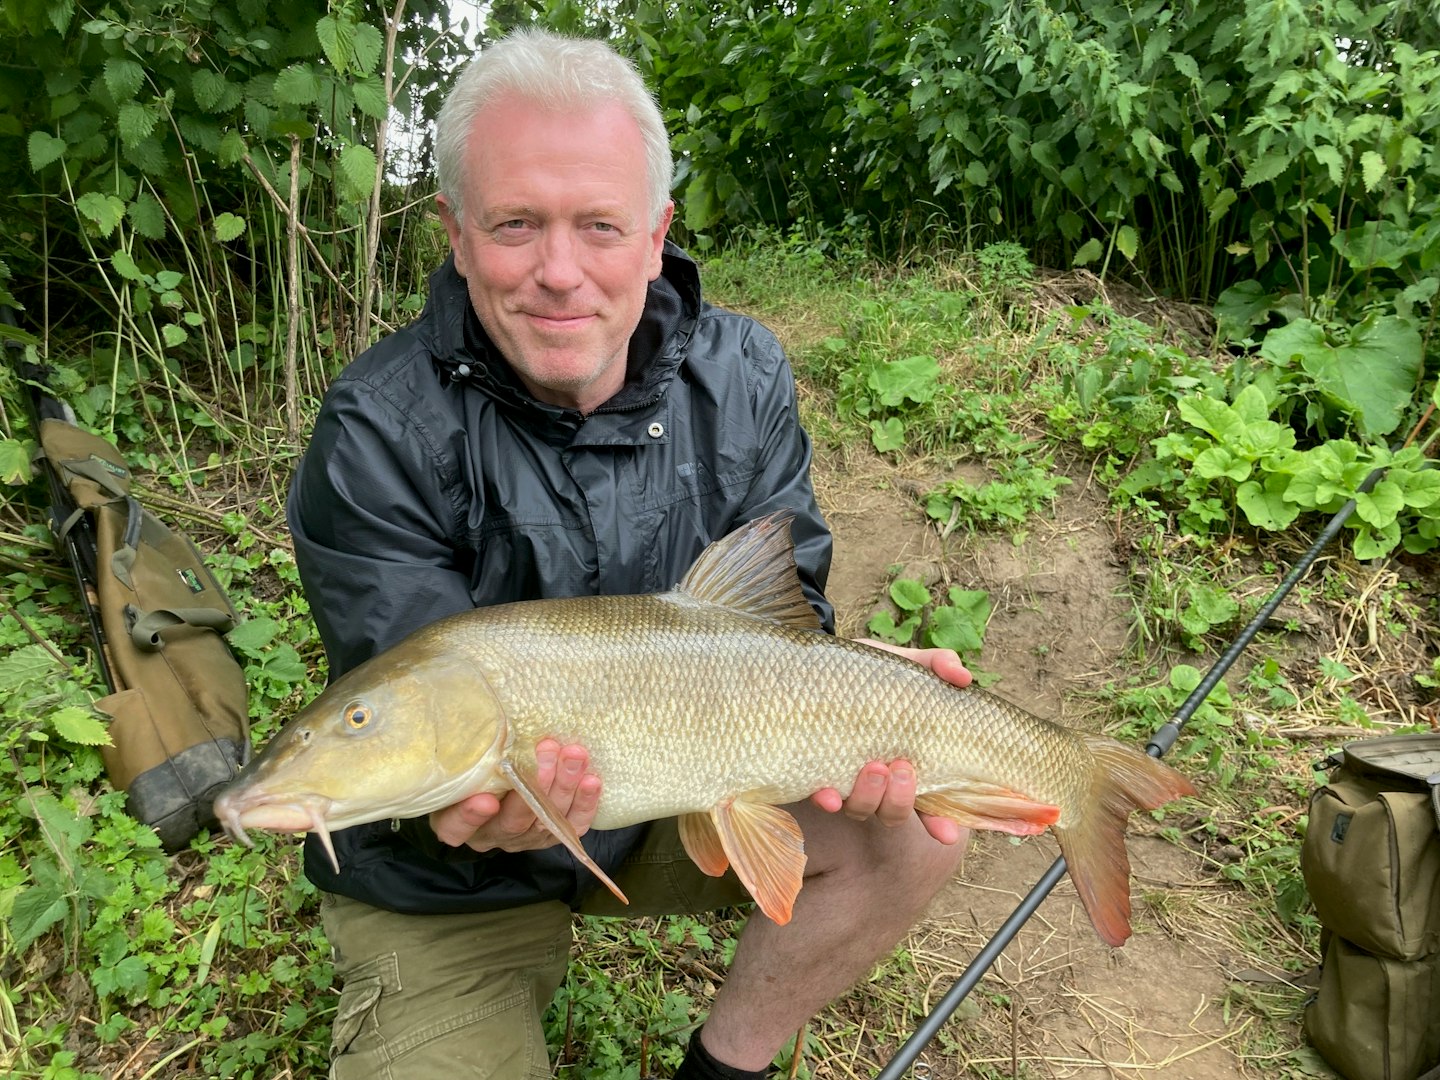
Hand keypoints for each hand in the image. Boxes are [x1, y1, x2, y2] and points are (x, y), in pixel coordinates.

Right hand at [429, 738, 600, 852]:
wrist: (498, 797)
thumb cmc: (474, 778)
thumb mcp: (461, 771)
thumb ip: (467, 763)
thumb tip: (484, 736)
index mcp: (459, 825)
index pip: (458, 826)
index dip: (471, 815)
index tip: (485, 800)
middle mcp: (494, 835)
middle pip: (514, 819)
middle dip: (535, 784)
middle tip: (547, 749)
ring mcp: (527, 838)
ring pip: (548, 819)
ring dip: (564, 785)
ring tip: (575, 755)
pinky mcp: (554, 836)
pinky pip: (573, 825)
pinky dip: (585, 803)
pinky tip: (592, 780)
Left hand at [808, 642, 972, 844]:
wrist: (817, 664)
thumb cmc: (869, 671)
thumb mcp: (906, 665)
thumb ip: (937, 666)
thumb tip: (963, 677)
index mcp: (907, 761)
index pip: (930, 801)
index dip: (940, 822)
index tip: (948, 834)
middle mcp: (878, 780)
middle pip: (894, 812)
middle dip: (901, 800)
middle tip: (902, 768)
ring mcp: (846, 779)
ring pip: (860, 809)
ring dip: (869, 796)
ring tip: (873, 767)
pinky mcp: (813, 771)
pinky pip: (821, 796)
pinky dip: (826, 799)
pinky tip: (826, 794)